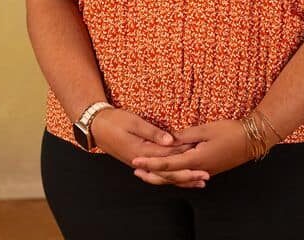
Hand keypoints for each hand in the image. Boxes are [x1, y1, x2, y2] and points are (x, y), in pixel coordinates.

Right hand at [90, 108, 209, 188]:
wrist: (97, 127)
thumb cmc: (115, 121)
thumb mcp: (134, 122)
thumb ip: (153, 132)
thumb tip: (171, 141)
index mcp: (141, 152)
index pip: (168, 156)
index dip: (185, 155)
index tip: (201, 155)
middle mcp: (141, 162)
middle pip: (168, 172)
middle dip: (188, 174)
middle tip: (206, 175)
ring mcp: (140, 164)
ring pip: (163, 176)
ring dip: (181, 178)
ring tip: (198, 181)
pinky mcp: (139, 162)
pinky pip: (158, 173)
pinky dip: (171, 176)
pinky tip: (180, 177)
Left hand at [130, 118, 270, 185]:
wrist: (251, 140)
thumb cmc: (230, 131)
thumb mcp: (206, 129)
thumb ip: (185, 135)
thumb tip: (169, 138)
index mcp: (196, 159)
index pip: (167, 164)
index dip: (150, 162)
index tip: (136, 160)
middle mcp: (198, 169)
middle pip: (170, 176)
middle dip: (151, 173)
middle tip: (136, 169)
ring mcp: (204, 171)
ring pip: (178, 178)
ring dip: (161, 175)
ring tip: (147, 172)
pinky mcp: (208, 169)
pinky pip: (186, 176)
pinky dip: (174, 175)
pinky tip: (170, 174)